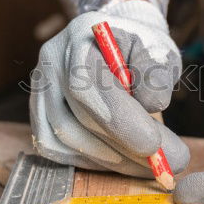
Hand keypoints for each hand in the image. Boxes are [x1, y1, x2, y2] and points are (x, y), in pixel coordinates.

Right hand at [29, 0, 188, 176]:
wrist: (114, 42)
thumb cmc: (139, 48)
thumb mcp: (158, 49)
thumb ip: (157, 73)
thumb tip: (152, 104)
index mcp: (79, 38)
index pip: (88, 85)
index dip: (119, 120)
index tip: (153, 146)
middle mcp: (50, 64)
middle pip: (77, 118)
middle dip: (123, 147)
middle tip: (163, 164)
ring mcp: (40, 91)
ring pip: (66, 139)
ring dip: (111, 160)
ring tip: (150, 165)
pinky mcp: (39, 116)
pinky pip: (59, 150)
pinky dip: (93, 161)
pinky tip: (123, 161)